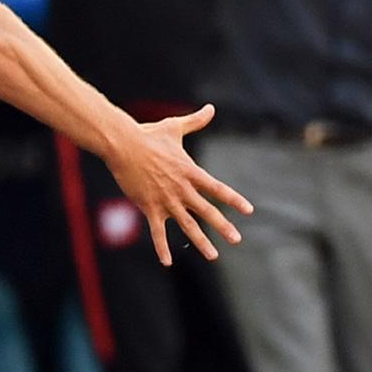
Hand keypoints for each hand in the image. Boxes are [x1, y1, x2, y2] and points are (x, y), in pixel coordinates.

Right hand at [100, 104, 252, 264]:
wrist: (122, 144)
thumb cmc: (148, 135)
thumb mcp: (174, 127)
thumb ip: (196, 121)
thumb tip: (211, 108)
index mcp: (190, 171)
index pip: (218, 188)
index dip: (234, 200)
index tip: (249, 211)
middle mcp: (182, 188)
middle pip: (207, 211)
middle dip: (223, 227)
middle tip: (236, 239)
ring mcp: (166, 200)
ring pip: (187, 225)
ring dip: (201, 241)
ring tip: (214, 255)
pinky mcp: (148, 207)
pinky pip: (157, 232)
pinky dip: (162, 248)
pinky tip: (168, 263)